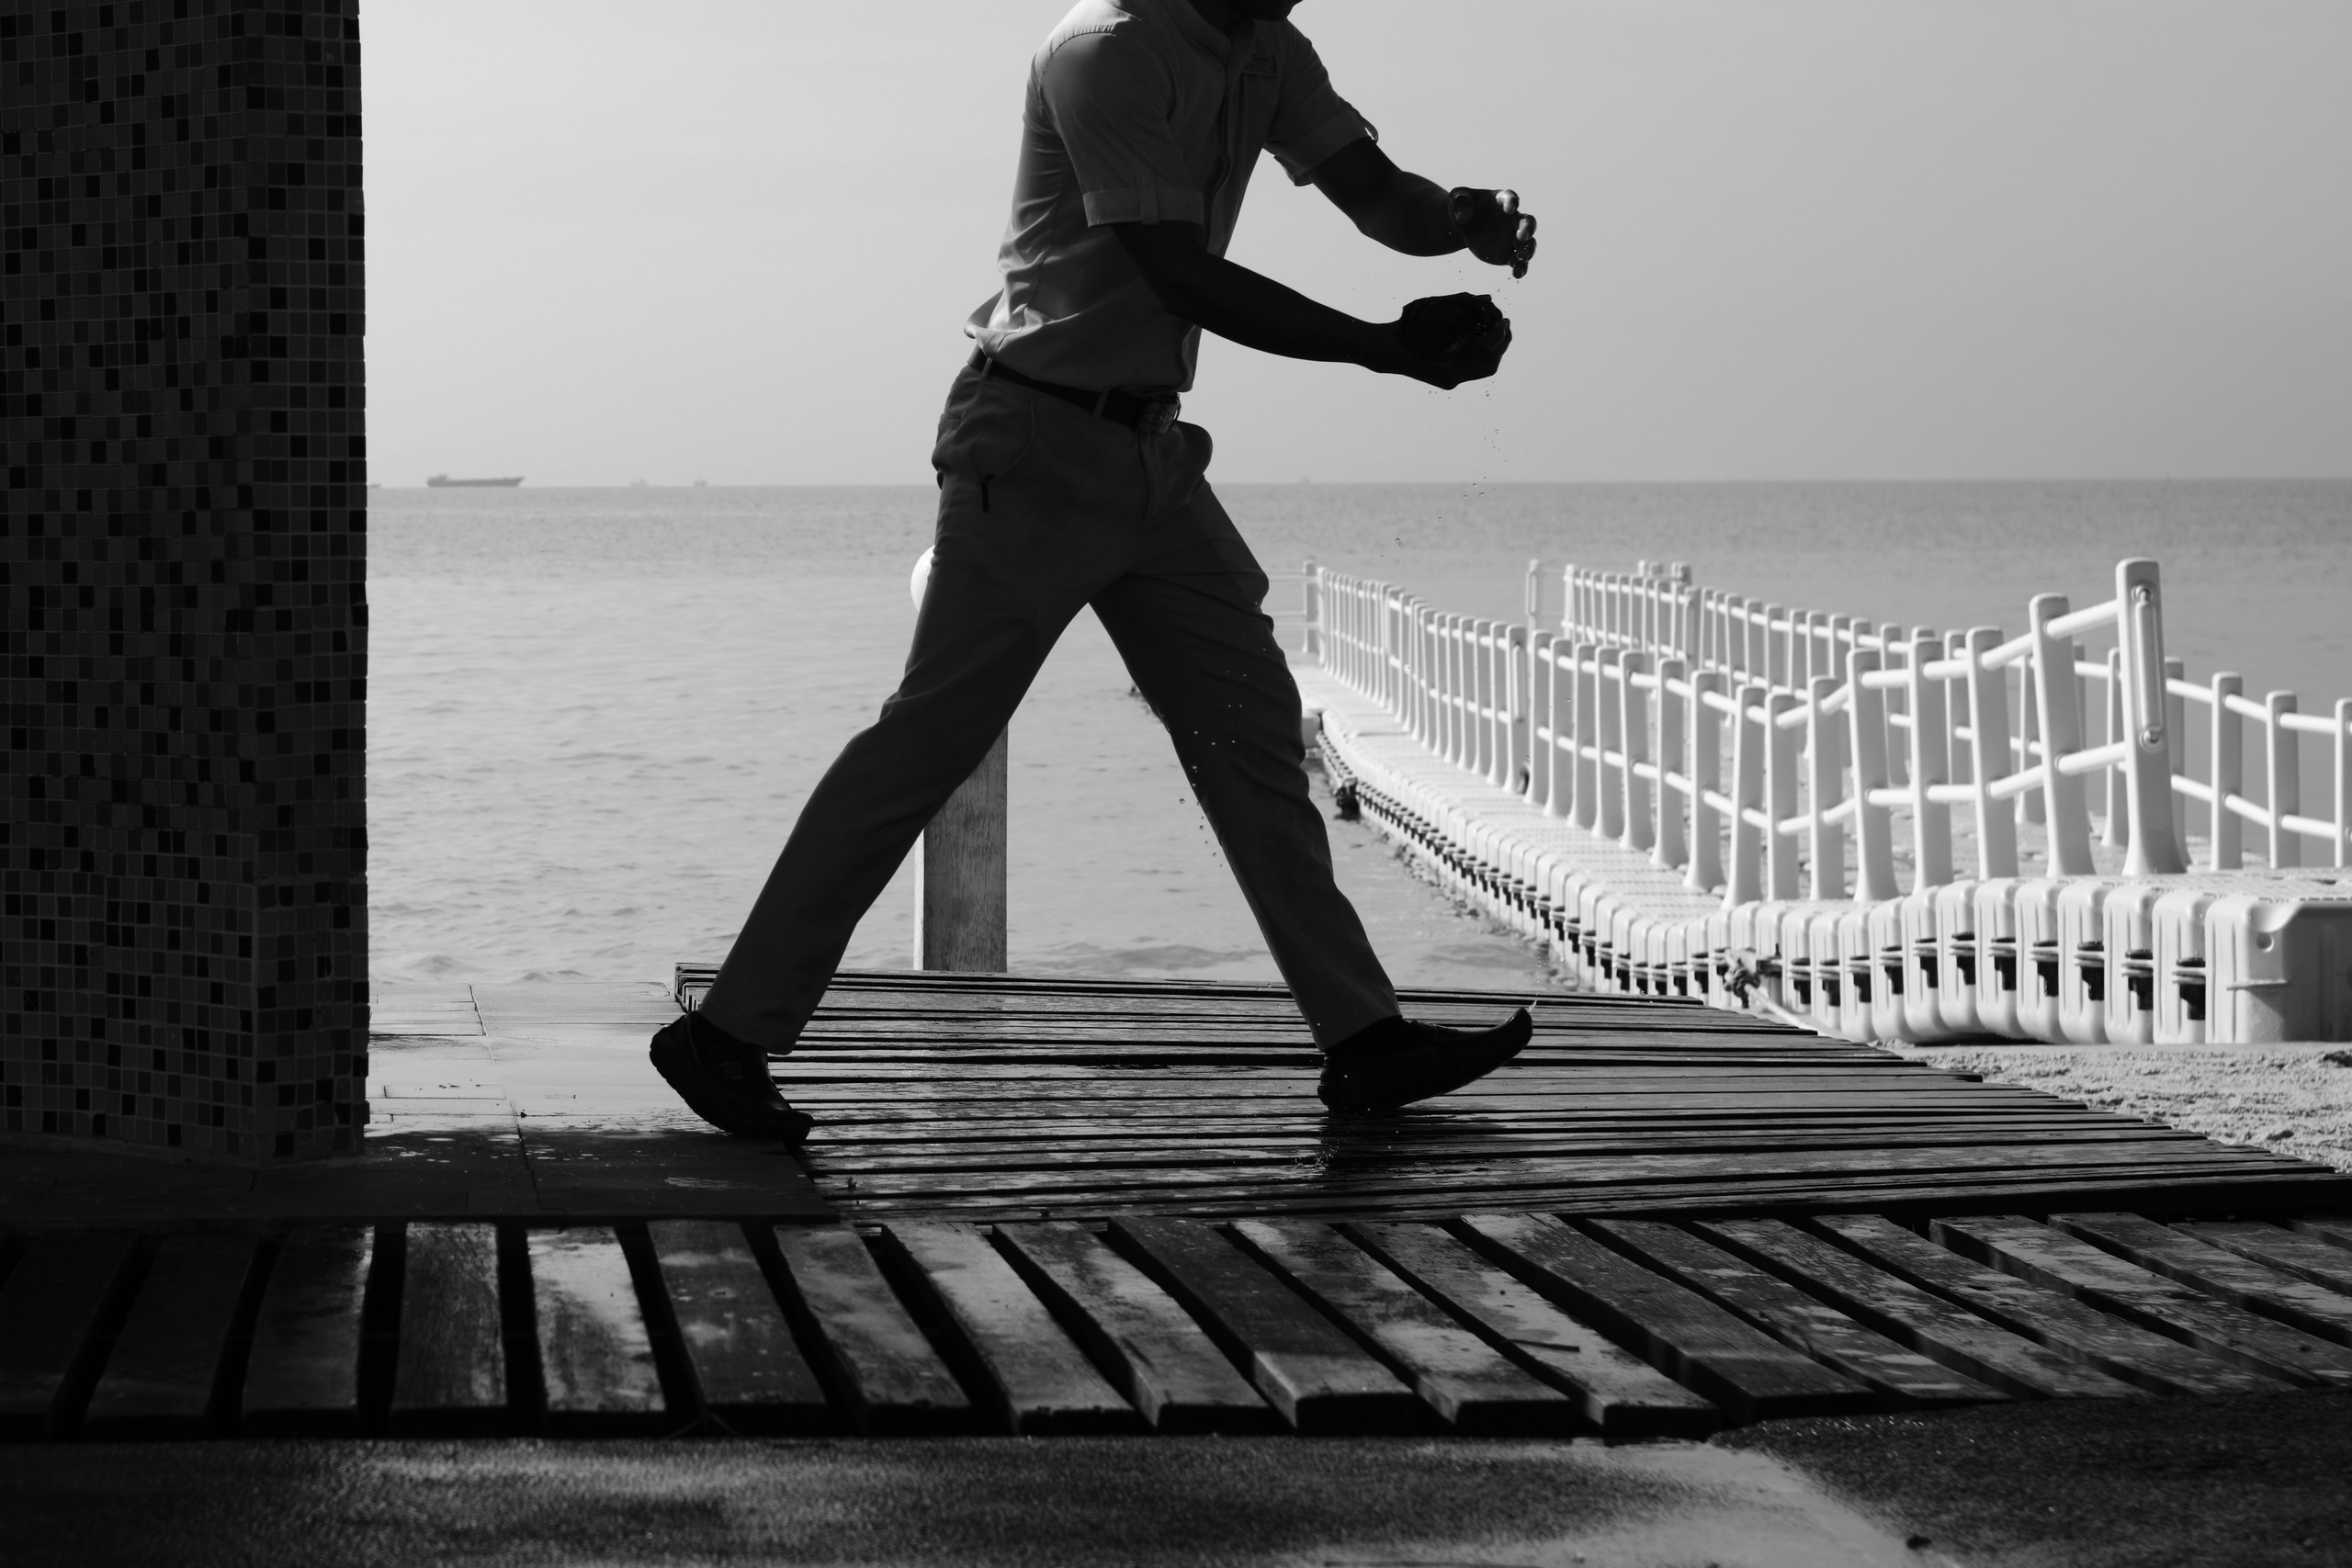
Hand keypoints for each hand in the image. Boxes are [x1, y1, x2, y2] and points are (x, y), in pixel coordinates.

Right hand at [1383, 292, 1512, 388]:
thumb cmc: (1404, 330)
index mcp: (1448, 367)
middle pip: (1490, 364)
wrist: (1384, 353)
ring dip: (1496, 349)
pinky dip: (1484, 353)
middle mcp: (1452, 378)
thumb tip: (1488, 299)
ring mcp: (1451, 381)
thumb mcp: (1431, 313)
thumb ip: (1461, 307)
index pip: (1484, 352)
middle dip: (1502, 343)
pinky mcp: (1449, 379)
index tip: (1504, 319)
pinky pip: (1475, 368)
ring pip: (1485, 369)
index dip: (1498, 335)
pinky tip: (1485, 337)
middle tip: (1506, 323)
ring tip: (1499, 330)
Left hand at [1448, 188, 1536, 277]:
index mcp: (1501, 201)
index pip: (1510, 198)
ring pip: (1528, 244)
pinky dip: (1520, 268)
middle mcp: (1512, 219)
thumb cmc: (1463, 208)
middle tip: (1522, 237)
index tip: (1510, 208)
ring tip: (1520, 257)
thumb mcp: (1457, 200)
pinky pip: (1519, 262)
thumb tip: (1464, 215)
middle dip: (1527, 229)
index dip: (1512, 202)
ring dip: (1528, 251)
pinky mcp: (1508, 253)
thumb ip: (1460, 201)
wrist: (1464, 227)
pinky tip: (1516, 274)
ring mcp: (1512, 237)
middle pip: (1527, 222)